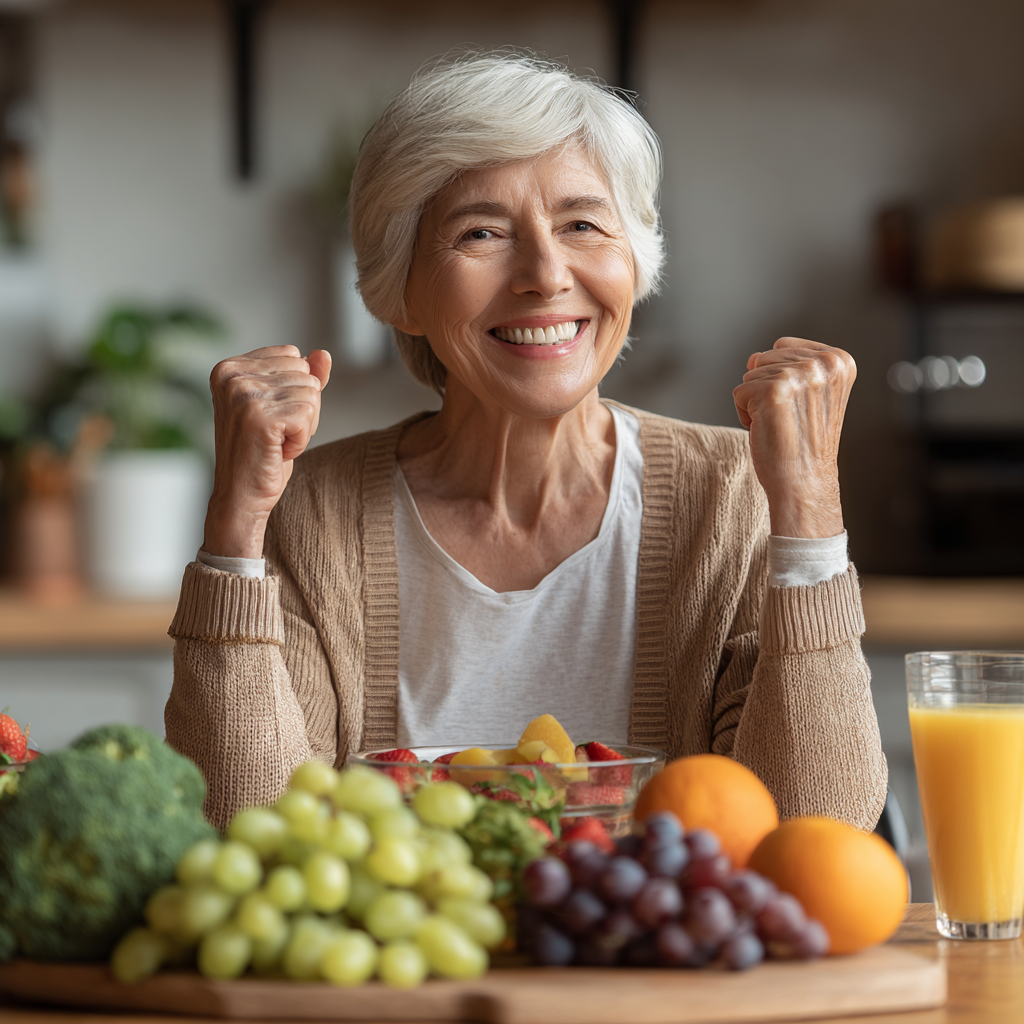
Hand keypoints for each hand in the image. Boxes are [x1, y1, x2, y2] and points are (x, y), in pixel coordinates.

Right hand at [204, 346, 331, 558]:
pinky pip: (310, 414)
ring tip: (275, 442)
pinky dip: (301, 439)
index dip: (292, 391)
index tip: (268, 417)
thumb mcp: (282, 407)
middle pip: (304, 374)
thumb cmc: (262, 453)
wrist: (241, 496)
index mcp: (229, 367)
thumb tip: (323, 354)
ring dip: (302, 426)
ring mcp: (244, 395)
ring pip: (311, 394)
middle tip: (273, 433)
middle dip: (300, 408)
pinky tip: (278, 451)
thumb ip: (302, 378)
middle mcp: (232, 376)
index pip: (293, 356)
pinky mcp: (261, 417)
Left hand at [732, 337, 854, 537]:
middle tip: (790, 419)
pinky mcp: (773, 390)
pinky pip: (739, 393)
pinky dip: (745, 415)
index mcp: (839, 361)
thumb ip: (789, 366)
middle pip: (765, 359)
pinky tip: (768, 431)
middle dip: (767, 390)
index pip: (783, 347)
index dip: (782, 379)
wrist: (804, 481)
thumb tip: (753, 357)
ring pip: (750, 376)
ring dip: (756, 403)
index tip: (801, 407)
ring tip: (781, 425)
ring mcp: (799, 375)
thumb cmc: (805, 443)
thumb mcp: (812, 394)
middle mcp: (823, 363)